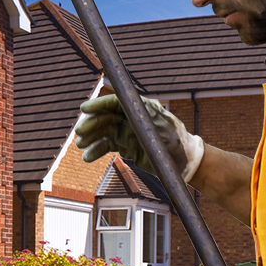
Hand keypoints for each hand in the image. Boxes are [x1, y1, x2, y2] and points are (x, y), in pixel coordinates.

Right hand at [74, 94, 204, 181]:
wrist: (185, 163)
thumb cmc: (176, 142)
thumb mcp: (161, 129)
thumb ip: (144, 118)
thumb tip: (127, 106)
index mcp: (141, 108)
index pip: (116, 101)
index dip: (99, 104)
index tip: (85, 108)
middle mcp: (132, 118)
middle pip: (106, 117)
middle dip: (91, 124)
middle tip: (80, 134)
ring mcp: (128, 132)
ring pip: (104, 132)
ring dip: (91, 138)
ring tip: (81, 146)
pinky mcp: (127, 146)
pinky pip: (108, 146)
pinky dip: (97, 150)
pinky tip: (87, 156)